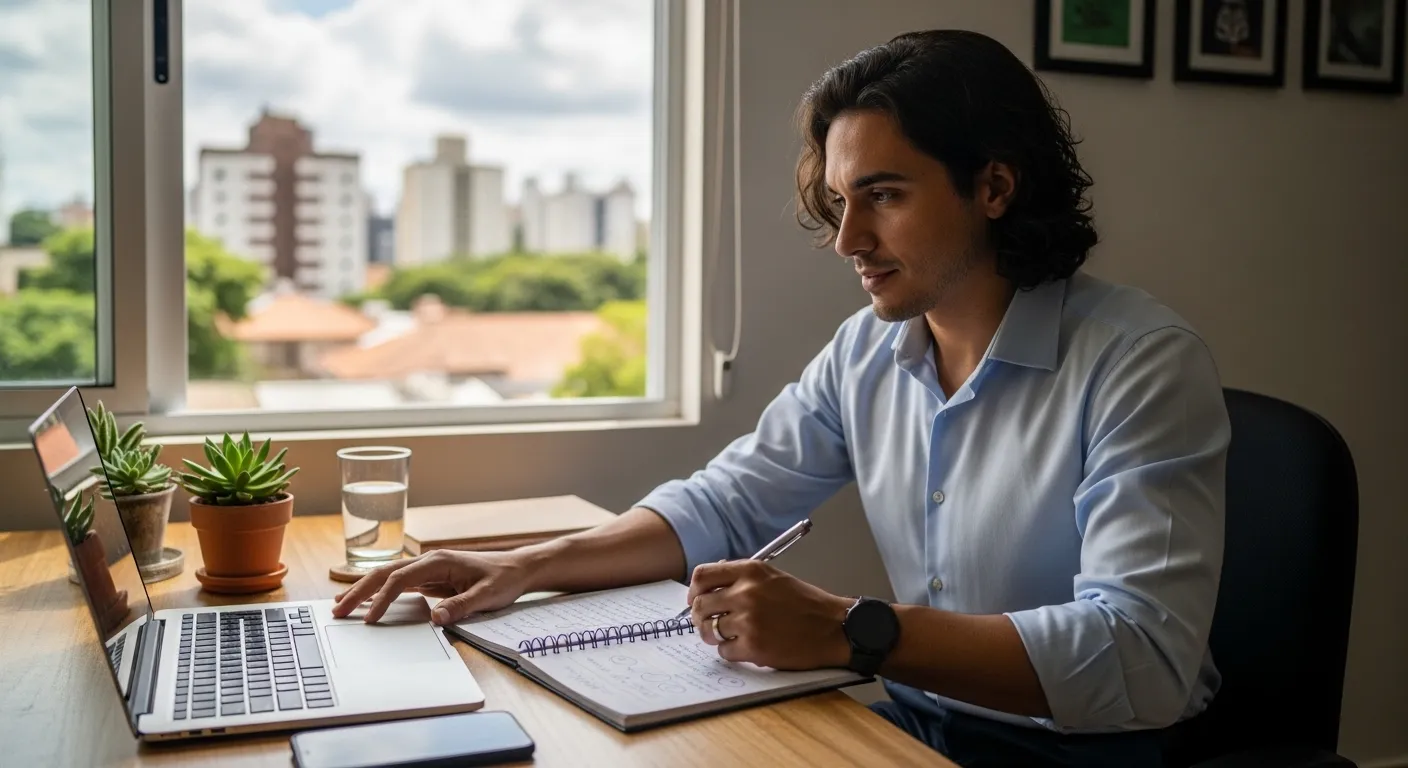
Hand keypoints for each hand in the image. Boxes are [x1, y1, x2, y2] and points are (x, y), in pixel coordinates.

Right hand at [331, 549, 533, 624]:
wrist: (517, 569)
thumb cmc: (504, 579)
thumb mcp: (487, 596)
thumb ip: (462, 606)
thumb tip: (437, 619)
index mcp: (439, 561)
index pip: (400, 579)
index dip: (382, 599)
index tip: (370, 619)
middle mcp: (428, 561)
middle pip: (385, 574)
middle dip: (359, 592)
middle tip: (337, 611)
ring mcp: (427, 568)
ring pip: (387, 577)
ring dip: (363, 591)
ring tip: (340, 606)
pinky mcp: (429, 578)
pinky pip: (398, 584)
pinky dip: (379, 593)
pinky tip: (365, 602)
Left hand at [686, 560, 851, 670]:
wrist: (834, 627)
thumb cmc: (806, 604)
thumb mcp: (773, 578)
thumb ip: (742, 579)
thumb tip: (709, 587)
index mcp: (751, 571)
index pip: (702, 576)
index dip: (694, 591)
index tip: (697, 600)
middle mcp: (746, 592)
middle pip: (700, 606)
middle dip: (701, 617)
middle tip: (709, 623)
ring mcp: (749, 620)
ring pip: (709, 630)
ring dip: (714, 636)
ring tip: (729, 636)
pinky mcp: (753, 646)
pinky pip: (724, 651)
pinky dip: (731, 652)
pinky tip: (746, 647)